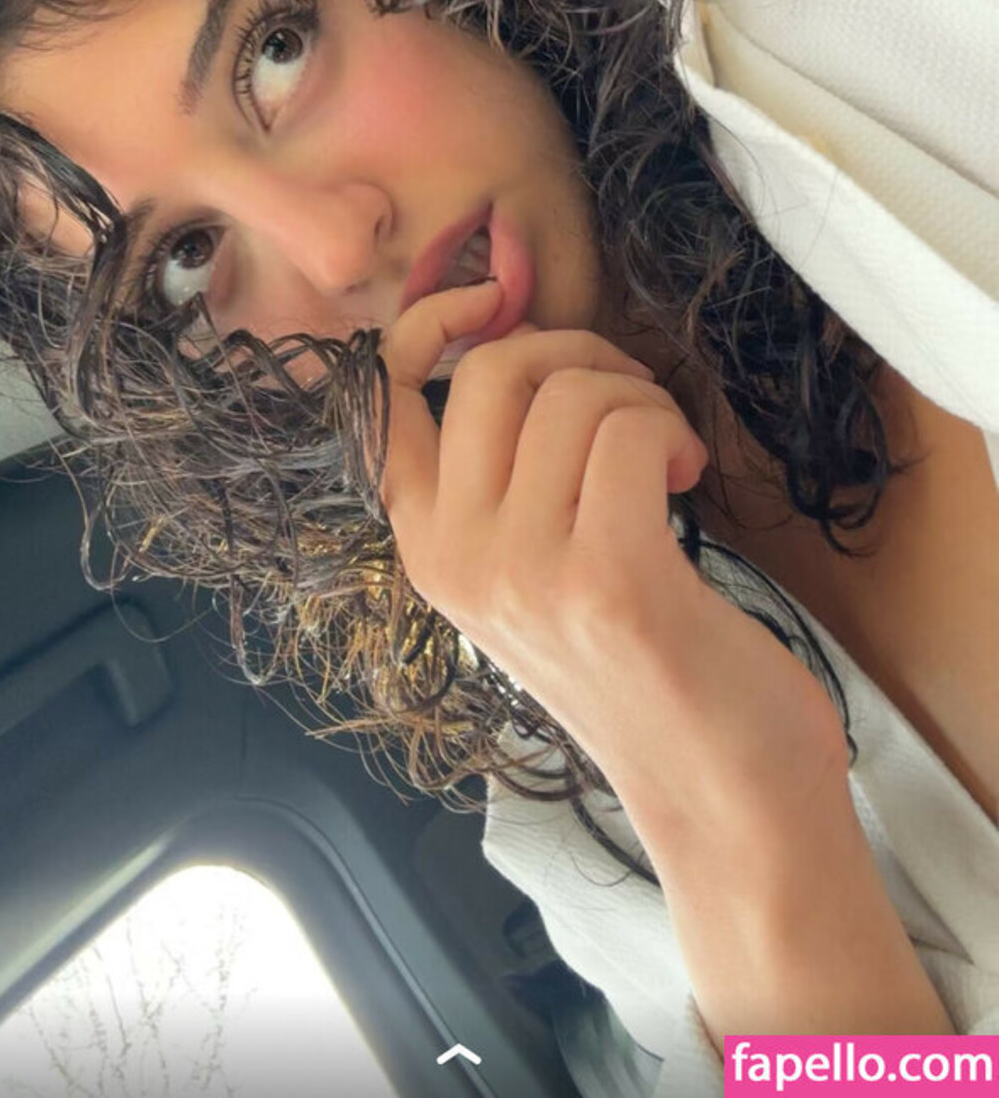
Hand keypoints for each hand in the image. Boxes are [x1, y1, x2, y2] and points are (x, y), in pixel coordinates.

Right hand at [378, 278, 848, 840]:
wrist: (720, 796)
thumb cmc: (640, 667)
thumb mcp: (532, 572)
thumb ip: (503, 477)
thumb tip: (518, 344)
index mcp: (428, 548)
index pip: (379, 393)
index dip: (436, 322)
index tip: (502, 305)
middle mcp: (456, 559)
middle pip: (491, 370)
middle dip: (578, 352)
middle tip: (632, 401)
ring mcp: (524, 573)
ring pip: (570, 393)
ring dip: (640, 399)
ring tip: (666, 456)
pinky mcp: (606, 580)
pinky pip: (629, 430)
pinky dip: (671, 432)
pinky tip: (686, 480)